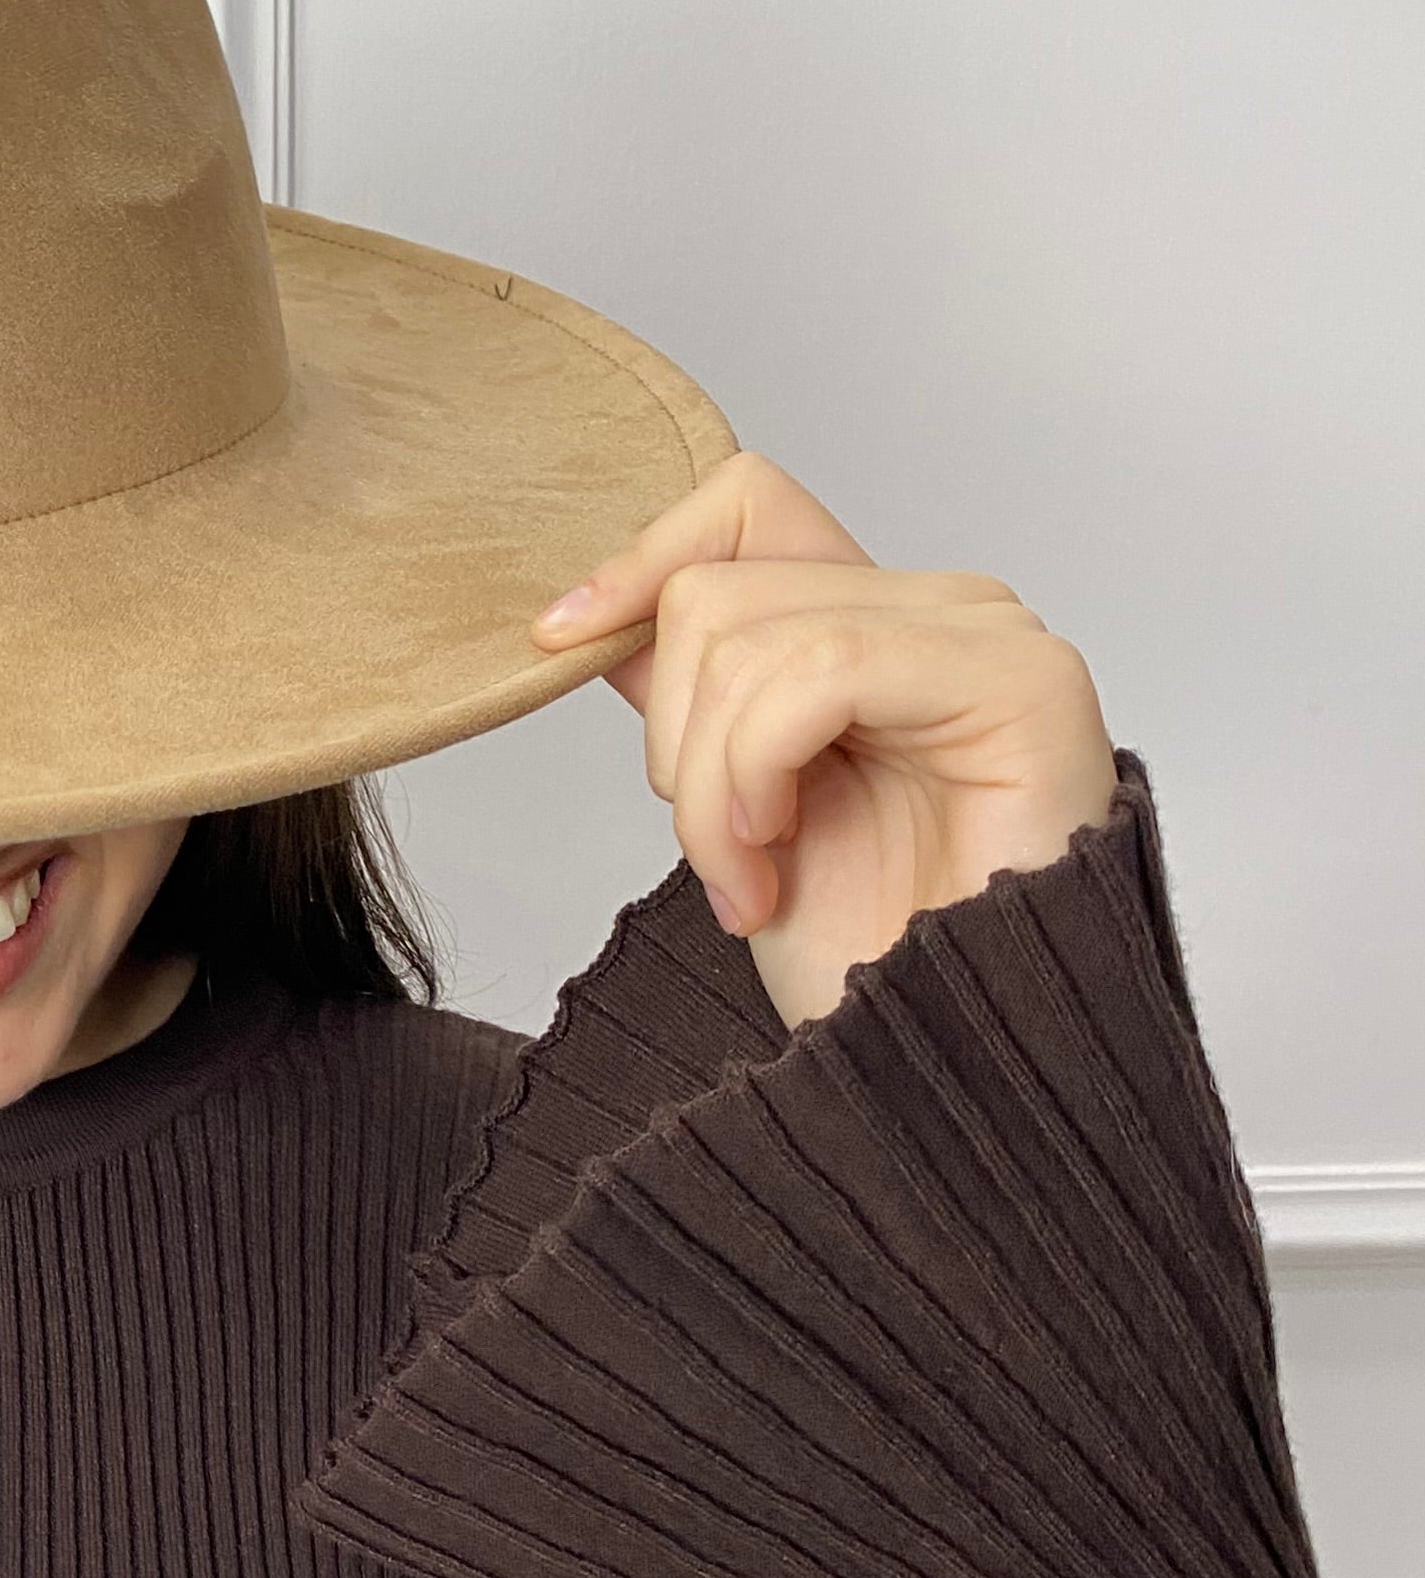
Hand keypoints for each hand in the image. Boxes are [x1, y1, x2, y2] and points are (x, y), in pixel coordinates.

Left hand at [528, 449, 1120, 1029]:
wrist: (934, 1072)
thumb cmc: (862, 960)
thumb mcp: (733, 803)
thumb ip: (695, 697)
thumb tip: (604, 613)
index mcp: (879, 626)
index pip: (745, 504)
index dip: (639, 559)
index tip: (556, 637)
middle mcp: (943, 612)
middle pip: (717, 589)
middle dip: (675, 746)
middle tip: (724, 862)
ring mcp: (989, 637)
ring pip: (747, 636)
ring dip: (710, 790)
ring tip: (751, 881)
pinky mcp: (1022, 682)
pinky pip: (819, 670)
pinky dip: (756, 775)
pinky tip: (776, 862)